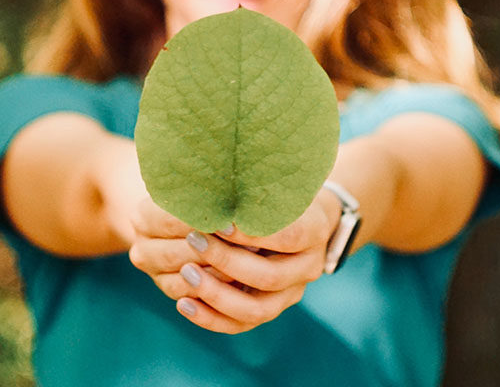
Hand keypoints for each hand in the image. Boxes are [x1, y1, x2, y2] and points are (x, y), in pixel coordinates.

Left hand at [128, 192, 339, 333]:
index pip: (287, 237)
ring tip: (185, 273)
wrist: (304, 219)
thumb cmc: (281, 191)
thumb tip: (214, 175)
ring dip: (216, 294)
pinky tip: (184, 302)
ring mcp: (291, 293)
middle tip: (192, 241)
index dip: (251, 233)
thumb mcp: (276, 180)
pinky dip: (211, 318)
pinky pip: (240, 325)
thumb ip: (254, 185)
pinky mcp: (270, 308)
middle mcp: (308, 267)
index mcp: (315, 231)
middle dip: (226, 261)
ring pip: (255, 310)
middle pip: (268, 276)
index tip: (219, 222)